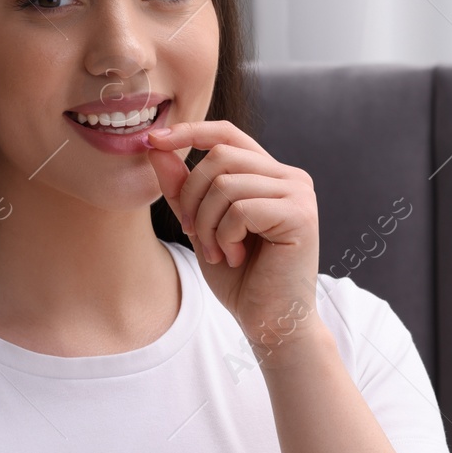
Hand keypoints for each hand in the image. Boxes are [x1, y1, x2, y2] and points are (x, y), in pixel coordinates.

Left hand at [144, 119, 322, 354]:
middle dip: (192, 197)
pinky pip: (240, 208)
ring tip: (219, 252)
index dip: (188, 131)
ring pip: (225, 184)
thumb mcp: (200, 226)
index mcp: (268, 174)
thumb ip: (182, 188)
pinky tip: (236, 257)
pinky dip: (225, 236)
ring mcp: (298, 193)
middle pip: (219, 156)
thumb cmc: (239, 277)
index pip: (226, 133)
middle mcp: (289, 177)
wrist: (268, 321)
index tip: (151, 140)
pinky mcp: (300, 215)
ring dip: (208, 224)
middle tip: (194, 235)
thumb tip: (155, 147)